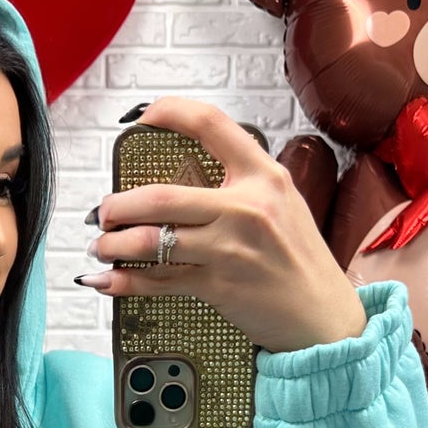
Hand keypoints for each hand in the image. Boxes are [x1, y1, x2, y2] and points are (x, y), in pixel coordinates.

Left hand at [80, 96, 366, 352]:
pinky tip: (107, 280)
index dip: (167, 112)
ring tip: (103, 245)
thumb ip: (240, 185)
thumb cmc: (300, 260)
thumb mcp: (282, 204)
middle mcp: (245, 207)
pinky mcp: (217, 285)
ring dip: (114, 244)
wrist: (324, 315)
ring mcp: (229, 248)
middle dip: (118, 206)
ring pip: (151, 241)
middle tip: (105, 212)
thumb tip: (184, 172)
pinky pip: (158, 280)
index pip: (210, 124)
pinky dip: (125, 282)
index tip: (140, 118)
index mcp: (263, 176)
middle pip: (160, 196)